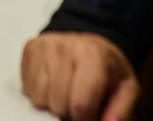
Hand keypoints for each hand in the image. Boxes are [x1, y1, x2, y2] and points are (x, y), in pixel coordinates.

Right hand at [21, 32, 138, 120]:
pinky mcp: (30, 49)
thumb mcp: (126, 88)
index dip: (85, 119)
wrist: (91, 40)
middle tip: (78, 103)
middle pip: (58, 105)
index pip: (79, 105)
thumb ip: (119, 111)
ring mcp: (44, 47)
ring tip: (65, 93)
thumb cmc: (108, 67)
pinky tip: (52, 85)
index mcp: (92, 56)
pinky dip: (39, 94)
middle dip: (69, 112)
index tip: (90, 115)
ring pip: (39, 99)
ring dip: (52, 104)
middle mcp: (64, 47)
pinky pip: (27, 89)